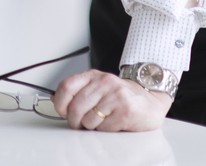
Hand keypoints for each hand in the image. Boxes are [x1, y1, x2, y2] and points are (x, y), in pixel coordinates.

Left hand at [51, 70, 171, 131]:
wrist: (151, 99)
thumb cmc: (121, 95)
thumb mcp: (97, 87)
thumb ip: (77, 91)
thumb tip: (54, 99)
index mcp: (93, 76)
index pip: (66, 87)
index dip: (60, 103)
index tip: (62, 111)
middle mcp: (105, 83)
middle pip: (76, 107)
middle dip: (74, 121)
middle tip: (78, 125)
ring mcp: (117, 96)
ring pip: (89, 120)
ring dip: (91, 126)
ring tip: (100, 122)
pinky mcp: (127, 111)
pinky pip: (104, 128)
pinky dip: (105, 130)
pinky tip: (112, 123)